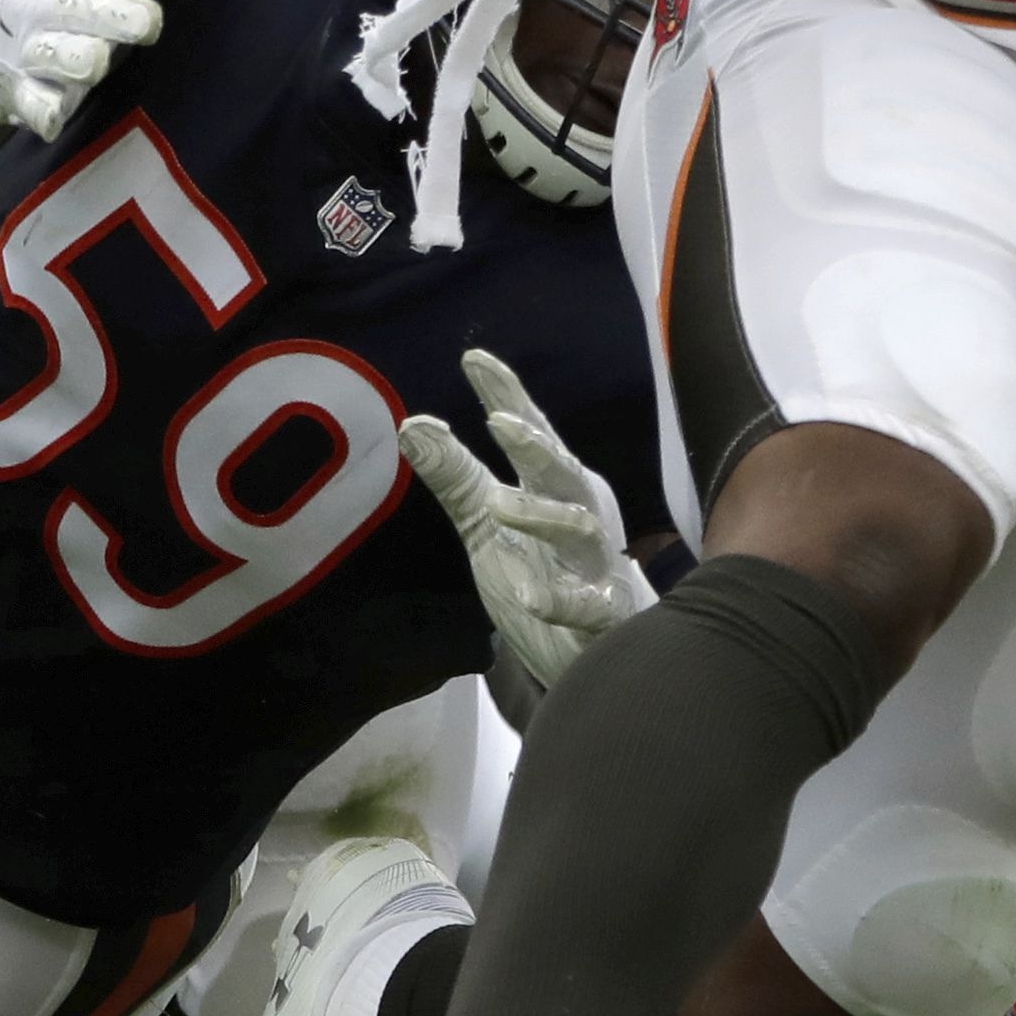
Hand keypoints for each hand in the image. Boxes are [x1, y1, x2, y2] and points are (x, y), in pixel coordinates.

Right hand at [0, 0, 192, 137]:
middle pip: (89, 9)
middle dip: (126, 18)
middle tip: (145, 23)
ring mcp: (32, 45)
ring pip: (69, 57)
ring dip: (90, 59)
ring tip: (96, 56)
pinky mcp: (27, 89)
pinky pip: (38, 105)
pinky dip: (47, 111)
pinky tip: (56, 111)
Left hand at [399, 347, 650, 684]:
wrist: (594, 655)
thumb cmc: (544, 577)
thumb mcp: (487, 525)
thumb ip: (456, 478)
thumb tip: (412, 424)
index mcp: (557, 489)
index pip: (534, 435)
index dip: (508, 395)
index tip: (474, 359)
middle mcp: (583, 516)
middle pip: (565, 472)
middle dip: (536, 445)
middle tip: (499, 420)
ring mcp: (597, 565)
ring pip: (579, 529)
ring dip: (540, 514)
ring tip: (496, 504)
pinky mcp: (603, 613)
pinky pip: (585, 604)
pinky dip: (558, 598)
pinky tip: (527, 596)